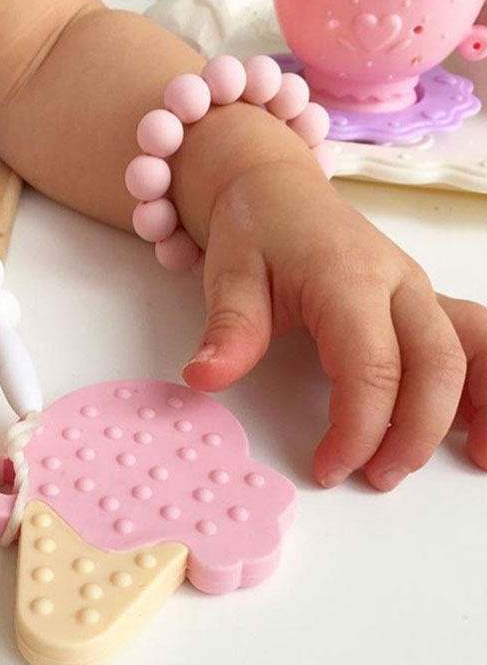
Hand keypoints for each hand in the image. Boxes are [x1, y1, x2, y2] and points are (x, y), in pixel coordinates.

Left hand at [181, 161, 486, 489]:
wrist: (275, 187)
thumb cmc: (255, 228)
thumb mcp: (229, 273)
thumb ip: (227, 328)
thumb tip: (204, 378)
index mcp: (347, 278)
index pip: (371, 366)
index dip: (357, 428)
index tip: (328, 468)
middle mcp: (397, 282)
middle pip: (435, 366)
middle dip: (413, 433)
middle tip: (375, 478)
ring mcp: (417, 288)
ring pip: (474, 349)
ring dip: (476, 406)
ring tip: (472, 459)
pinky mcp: (421, 298)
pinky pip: (474, 337)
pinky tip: (479, 421)